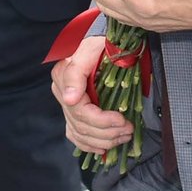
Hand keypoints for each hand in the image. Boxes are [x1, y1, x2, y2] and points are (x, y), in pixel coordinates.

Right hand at [51, 35, 133, 153]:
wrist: (106, 43)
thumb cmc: (101, 44)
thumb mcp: (91, 50)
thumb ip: (76, 72)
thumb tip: (71, 100)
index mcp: (63, 79)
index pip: (80, 112)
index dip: (102, 121)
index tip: (122, 120)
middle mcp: (62, 94)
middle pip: (82, 125)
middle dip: (107, 132)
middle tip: (128, 129)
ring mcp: (67, 105)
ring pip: (80, 133)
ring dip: (103, 140)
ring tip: (123, 136)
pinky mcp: (73, 113)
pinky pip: (76, 136)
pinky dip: (89, 145)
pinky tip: (103, 148)